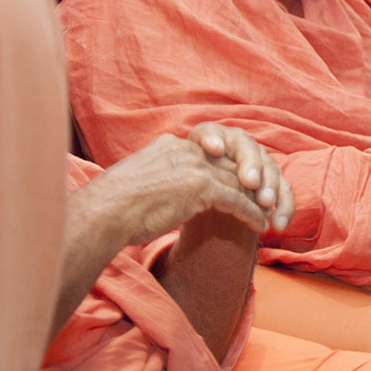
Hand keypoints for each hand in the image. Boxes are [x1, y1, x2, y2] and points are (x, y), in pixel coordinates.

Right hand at [82, 127, 292, 248]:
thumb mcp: (140, 182)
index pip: (210, 154)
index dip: (229, 170)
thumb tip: (167, 192)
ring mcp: (194, 166)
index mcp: (170, 145)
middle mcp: (185, 149)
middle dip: (250, 182)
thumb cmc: (111, 207)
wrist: (101, 214)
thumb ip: (161, 178)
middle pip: (229, 164)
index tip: (242, 184)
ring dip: (257, 200)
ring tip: (269, 215)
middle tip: (266, 199)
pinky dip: (252, 213)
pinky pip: (237, 200)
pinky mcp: (200, 187)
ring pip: (238, 181)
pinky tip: (261, 225)